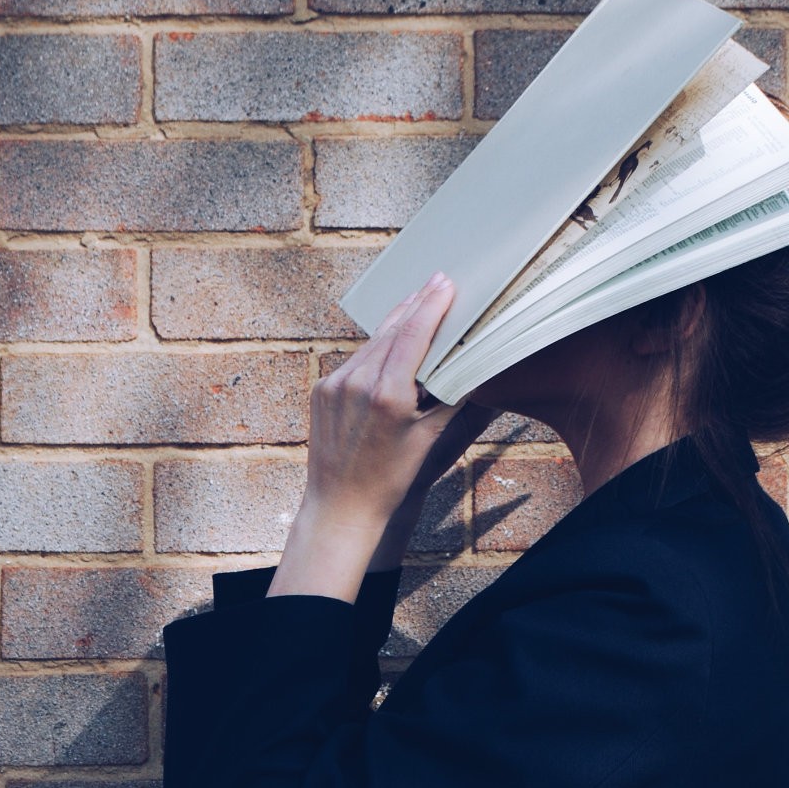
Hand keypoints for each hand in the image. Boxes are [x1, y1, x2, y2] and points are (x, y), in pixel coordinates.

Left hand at [267, 272, 492, 601]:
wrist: (340, 505)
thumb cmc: (388, 479)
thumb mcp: (427, 439)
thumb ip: (446, 398)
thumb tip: (466, 368)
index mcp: (387, 395)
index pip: (413, 336)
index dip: (431, 306)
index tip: (444, 284)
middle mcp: (357, 383)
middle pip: (392, 331)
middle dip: (416, 305)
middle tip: (436, 281)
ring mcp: (334, 384)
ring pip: (373, 343)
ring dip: (396, 324)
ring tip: (417, 303)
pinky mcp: (322, 389)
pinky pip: (355, 360)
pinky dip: (376, 349)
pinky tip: (390, 341)